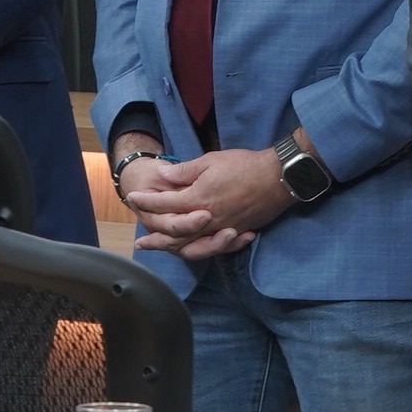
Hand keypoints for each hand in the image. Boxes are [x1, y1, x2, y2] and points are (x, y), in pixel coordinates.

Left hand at [122, 146, 292, 259]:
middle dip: (155, 237)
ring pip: (192, 246)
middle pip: (174, 233)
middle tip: (140, 242)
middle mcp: (207, 219)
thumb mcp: (211, 160)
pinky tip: (192, 250)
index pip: (165, 203)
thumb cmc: (245, 166)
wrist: (278, 178)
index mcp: (198, 198)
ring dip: (173, 249)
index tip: (133, 198)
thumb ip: (185, 171)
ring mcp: (222, 229)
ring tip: (162, 251)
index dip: (147, 201)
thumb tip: (164, 175)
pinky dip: (200, 251)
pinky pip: (213, 249)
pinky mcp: (236, 233)